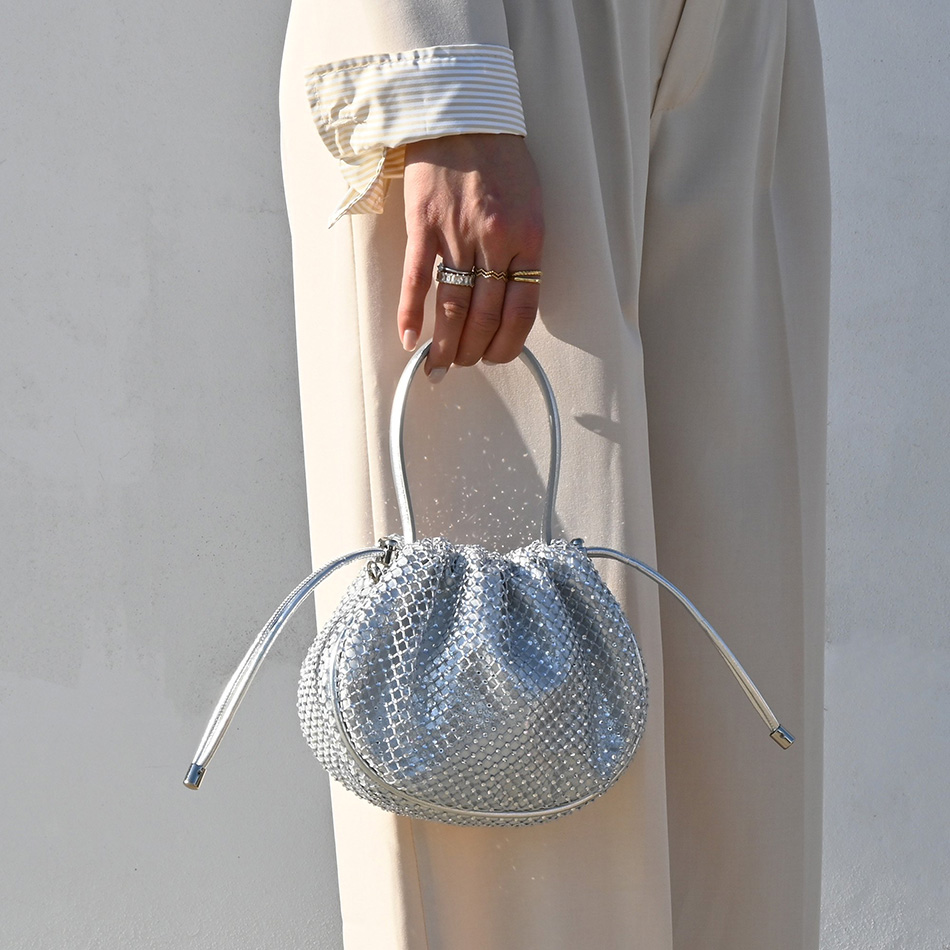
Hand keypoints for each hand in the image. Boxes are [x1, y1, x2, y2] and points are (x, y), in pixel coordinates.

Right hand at [398, 133, 543, 378]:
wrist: (463, 113)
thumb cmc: (500, 159)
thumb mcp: (531, 204)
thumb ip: (523, 250)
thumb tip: (510, 298)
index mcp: (528, 238)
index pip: (523, 310)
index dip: (509, 344)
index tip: (498, 358)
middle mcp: (496, 240)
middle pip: (486, 315)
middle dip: (475, 351)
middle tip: (465, 365)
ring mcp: (458, 233)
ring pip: (453, 306)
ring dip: (446, 344)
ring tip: (439, 364)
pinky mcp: (423, 224)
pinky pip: (418, 280)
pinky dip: (411, 314)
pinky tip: (410, 339)